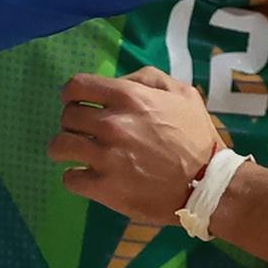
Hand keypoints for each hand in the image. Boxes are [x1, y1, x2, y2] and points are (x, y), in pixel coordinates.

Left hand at [49, 66, 222, 223]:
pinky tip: (87, 177)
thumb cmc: (197, 138)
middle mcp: (112, 124)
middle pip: (66, 117)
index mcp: (128, 97)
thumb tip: (120, 80)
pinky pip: (69, 179)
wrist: (208, 185)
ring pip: (59, 146)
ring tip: (76, 155)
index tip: (77, 105)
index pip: (76, 86)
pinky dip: (75, 178)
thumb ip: (149, 78)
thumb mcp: (183, 94)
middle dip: (72, 124)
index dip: (71, 95)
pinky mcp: (104, 188)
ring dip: (64, 149)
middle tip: (85, 133)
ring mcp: (106, 158)